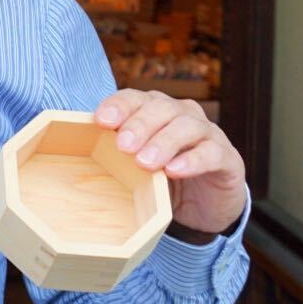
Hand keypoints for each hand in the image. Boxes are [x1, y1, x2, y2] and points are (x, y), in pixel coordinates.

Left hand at [93, 89, 246, 239]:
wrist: (205, 205)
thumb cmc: (162, 178)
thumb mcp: (135, 165)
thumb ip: (116, 152)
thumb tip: (75, 146)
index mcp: (155, 110)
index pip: (135, 98)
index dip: (118, 105)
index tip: (101, 121)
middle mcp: (182, 115)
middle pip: (160, 108)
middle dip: (139, 125)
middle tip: (123, 146)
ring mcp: (207, 134)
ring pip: (186, 126)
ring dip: (163, 142)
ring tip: (145, 162)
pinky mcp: (227, 157)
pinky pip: (211, 152)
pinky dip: (192, 160)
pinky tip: (174, 171)